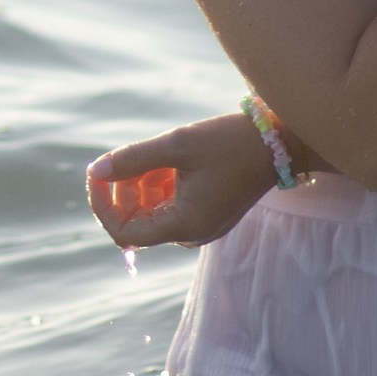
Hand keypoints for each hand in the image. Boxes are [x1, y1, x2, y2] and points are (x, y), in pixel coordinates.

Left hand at [85, 112, 275, 251]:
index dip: (102, 205)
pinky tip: (171, 159)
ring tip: (158, 154)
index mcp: (184, 226)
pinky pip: (171, 204)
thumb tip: (96, 170)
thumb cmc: (230, 142)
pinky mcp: (207, 212)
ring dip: (143, 183)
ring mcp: (200, 225)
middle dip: (125, 189)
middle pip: (136, 221)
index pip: (123, 232)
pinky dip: (161, 183)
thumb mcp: (177, 145)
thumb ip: (133, 159)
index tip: (96, 173)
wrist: (281, 141)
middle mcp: (191, 234)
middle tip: (132, 156)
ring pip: (152, 210)